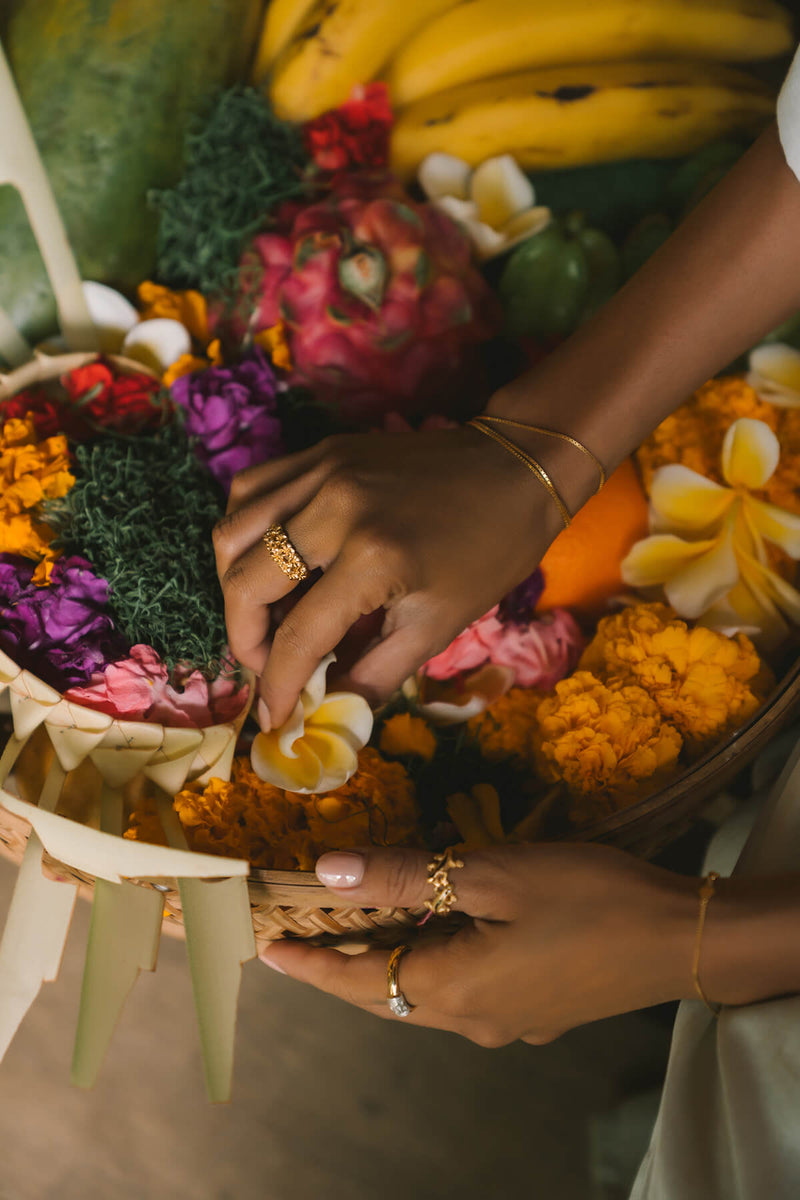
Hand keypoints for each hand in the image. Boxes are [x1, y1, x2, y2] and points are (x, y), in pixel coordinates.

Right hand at [213, 427, 572, 726]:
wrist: (517, 467)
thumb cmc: (489, 553)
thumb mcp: (439, 626)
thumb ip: (375, 674)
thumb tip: (327, 715)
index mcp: (374, 558)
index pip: (297, 636)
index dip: (276, 686)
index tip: (272, 718)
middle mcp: (335, 508)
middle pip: (244, 582)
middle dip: (244, 640)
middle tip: (267, 666)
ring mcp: (322, 470)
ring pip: (233, 531)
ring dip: (235, 584)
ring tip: (266, 615)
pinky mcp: (320, 451)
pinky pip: (250, 490)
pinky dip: (245, 532)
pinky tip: (269, 560)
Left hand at [258, 843, 699, 1045]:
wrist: (682, 939)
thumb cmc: (588, 899)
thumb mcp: (492, 875)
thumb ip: (407, 876)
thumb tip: (329, 871)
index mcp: (453, 989)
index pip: (355, 980)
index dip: (307, 963)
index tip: (264, 948)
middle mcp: (472, 1020)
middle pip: (384, 995)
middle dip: (336, 968)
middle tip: (298, 937)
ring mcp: (508, 1024)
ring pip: (423, 998)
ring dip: (384, 967)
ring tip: (357, 929)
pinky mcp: (536, 1015)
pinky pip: (461, 995)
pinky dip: (430, 967)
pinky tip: (438, 934)